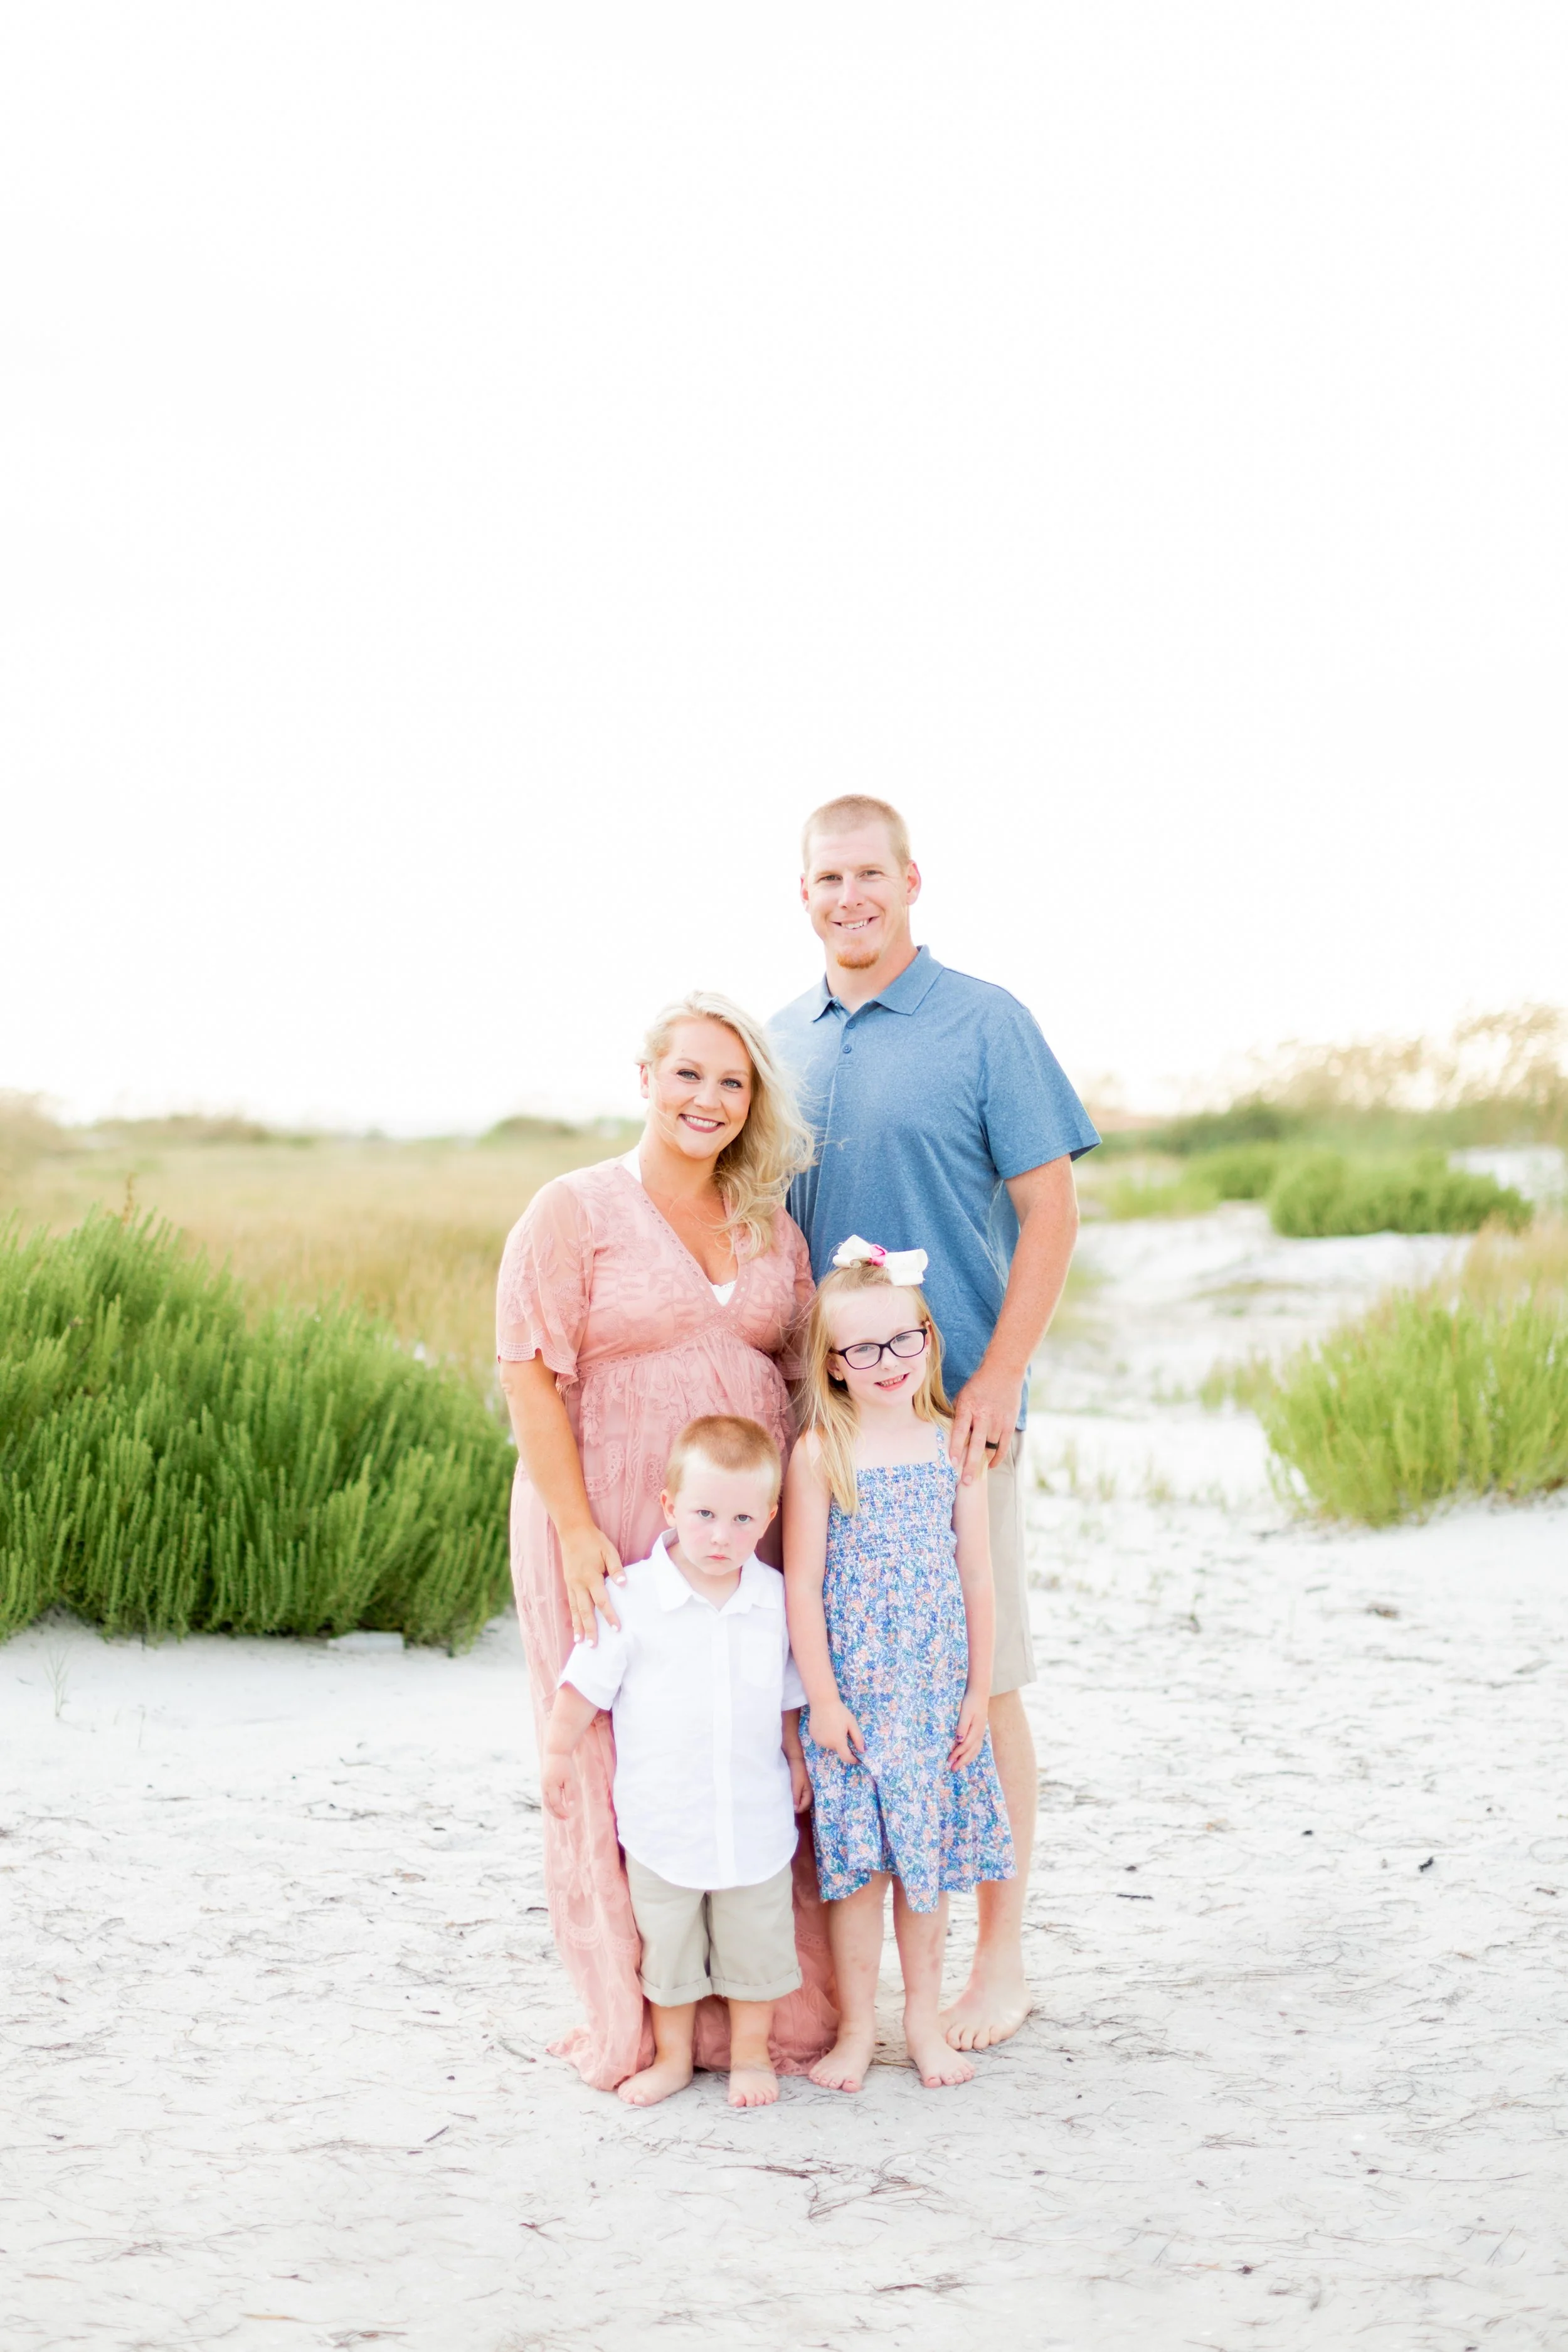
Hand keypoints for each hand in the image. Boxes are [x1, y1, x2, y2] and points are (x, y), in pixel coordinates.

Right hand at [541, 1754, 573, 1817]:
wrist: (555, 1752)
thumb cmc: (564, 1765)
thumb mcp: (570, 1779)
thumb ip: (570, 1793)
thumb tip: (570, 1807)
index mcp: (551, 1786)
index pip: (556, 1804)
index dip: (562, 1812)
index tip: (569, 1817)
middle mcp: (545, 1787)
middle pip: (548, 1806)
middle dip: (556, 1814)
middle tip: (565, 1819)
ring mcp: (543, 1785)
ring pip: (546, 1802)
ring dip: (552, 1810)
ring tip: (561, 1815)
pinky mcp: (544, 1783)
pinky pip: (546, 1797)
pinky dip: (551, 1804)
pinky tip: (557, 1805)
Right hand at [560, 1524, 625, 1643]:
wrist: (572, 1531)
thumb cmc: (594, 1541)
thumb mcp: (609, 1550)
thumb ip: (616, 1569)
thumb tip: (624, 1585)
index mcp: (590, 1576)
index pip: (602, 1600)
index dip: (610, 1615)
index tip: (617, 1629)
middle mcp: (579, 1584)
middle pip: (585, 1611)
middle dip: (590, 1629)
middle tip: (594, 1646)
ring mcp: (571, 1584)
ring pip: (575, 1610)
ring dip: (578, 1627)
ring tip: (580, 1643)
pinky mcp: (568, 1583)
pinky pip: (570, 1604)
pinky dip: (572, 1617)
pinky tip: (575, 1627)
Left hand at [789, 1749, 812, 1811]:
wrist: (795, 1760)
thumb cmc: (797, 1772)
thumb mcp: (796, 1785)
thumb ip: (796, 1797)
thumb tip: (794, 1809)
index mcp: (808, 1795)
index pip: (802, 1808)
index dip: (795, 1809)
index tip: (786, 1808)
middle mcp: (807, 1794)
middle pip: (801, 1806)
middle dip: (794, 1807)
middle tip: (784, 1805)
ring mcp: (804, 1791)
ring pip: (798, 1802)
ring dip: (793, 1802)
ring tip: (784, 1801)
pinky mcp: (799, 1788)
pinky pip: (796, 1797)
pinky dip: (792, 1798)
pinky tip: (786, 1796)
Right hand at [808, 1695, 863, 1766]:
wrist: (822, 1701)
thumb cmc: (840, 1711)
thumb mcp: (852, 1723)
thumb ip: (858, 1739)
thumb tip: (862, 1751)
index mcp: (838, 1741)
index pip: (846, 1757)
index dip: (852, 1759)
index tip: (857, 1758)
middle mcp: (827, 1744)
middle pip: (838, 1749)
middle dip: (843, 1744)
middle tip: (844, 1730)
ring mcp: (818, 1740)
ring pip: (830, 1745)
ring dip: (834, 1740)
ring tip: (834, 1726)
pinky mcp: (812, 1735)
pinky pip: (822, 1740)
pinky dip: (826, 1737)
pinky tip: (826, 1725)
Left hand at [948, 1688, 988, 1770]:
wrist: (979, 1693)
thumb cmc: (971, 1702)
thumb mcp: (965, 1713)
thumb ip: (962, 1726)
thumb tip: (959, 1741)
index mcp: (975, 1730)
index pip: (965, 1746)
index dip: (957, 1754)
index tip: (949, 1761)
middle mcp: (979, 1734)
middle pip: (970, 1751)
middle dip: (961, 1761)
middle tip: (952, 1769)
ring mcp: (981, 1733)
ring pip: (975, 1750)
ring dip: (967, 1759)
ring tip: (959, 1766)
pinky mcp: (979, 1730)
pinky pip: (977, 1746)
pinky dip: (972, 1753)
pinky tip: (968, 1755)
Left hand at [949, 1364, 1022, 1485]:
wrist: (1003, 1371)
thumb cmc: (978, 1385)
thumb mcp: (962, 1395)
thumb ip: (958, 1415)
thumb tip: (948, 1434)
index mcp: (968, 1407)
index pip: (961, 1431)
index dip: (956, 1447)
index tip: (952, 1462)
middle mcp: (983, 1415)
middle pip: (976, 1444)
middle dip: (970, 1464)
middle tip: (965, 1481)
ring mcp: (998, 1420)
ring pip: (990, 1447)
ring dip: (982, 1461)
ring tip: (974, 1475)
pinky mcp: (1009, 1423)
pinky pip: (1003, 1445)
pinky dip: (996, 1457)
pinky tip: (989, 1465)